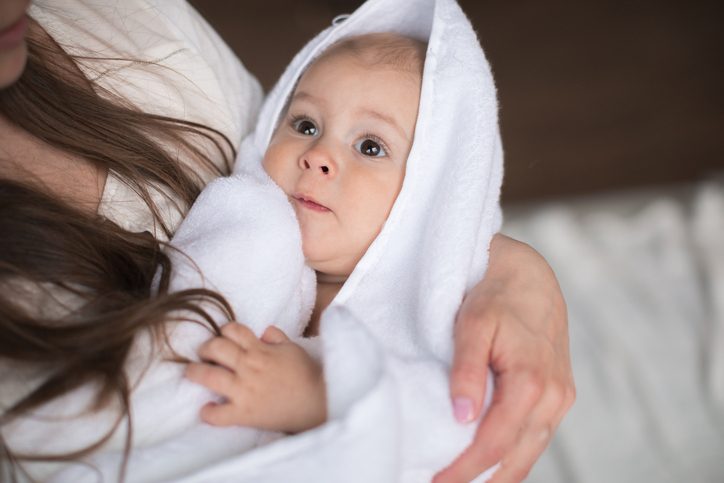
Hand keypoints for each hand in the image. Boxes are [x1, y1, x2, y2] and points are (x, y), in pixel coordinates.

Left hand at [185, 323, 325, 433]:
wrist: (317, 403)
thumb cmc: (306, 375)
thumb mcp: (293, 349)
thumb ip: (276, 337)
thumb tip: (263, 331)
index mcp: (260, 350)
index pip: (233, 331)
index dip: (224, 331)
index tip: (223, 337)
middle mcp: (249, 368)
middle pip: (215, 348)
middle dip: (205, 348)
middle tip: (204, 353)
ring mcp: (245, 391)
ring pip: (209, 377)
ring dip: (196, 373)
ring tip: (193, 373)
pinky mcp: (244, 414)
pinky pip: (218, 414)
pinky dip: (209, 413)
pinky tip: (207, 409)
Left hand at [434, 234, 574, 482]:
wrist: (529, 274)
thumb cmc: (495, 295)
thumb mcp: (473, 326)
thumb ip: (467, 371)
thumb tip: (462, 418)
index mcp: (531, 382)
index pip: (494, 443)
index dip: (464, 469)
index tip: (434, 481)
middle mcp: (554, 397)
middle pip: (516, 458)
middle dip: (479, 480)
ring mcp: (561, 398)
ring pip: (530, 452)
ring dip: (498, 474)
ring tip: (463, 481)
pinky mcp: (560, 395)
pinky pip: (537, 436)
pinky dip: (513, 455)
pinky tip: (490, 464)